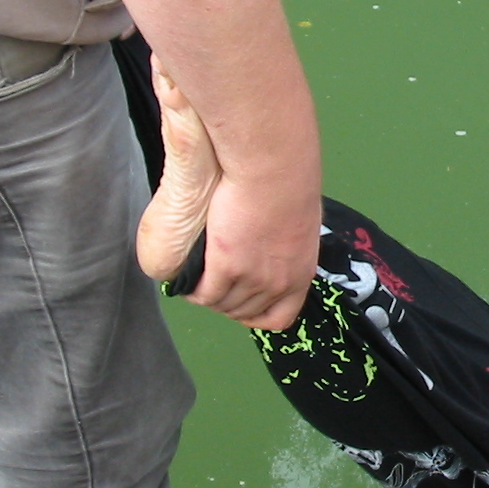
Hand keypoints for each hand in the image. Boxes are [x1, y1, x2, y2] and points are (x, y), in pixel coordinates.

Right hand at [194, 171, 318, 329]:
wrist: (274, 170)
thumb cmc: (288, 184)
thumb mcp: (297, 225)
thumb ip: (284, 248)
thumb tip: (269, 250)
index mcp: (300, 274)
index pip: (280, 317)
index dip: (257, 315)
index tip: (244, 306)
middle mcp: (279, 283)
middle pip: (244, 312)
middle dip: (227, 303)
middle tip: (214, 286)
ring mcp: (254, 278)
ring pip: (221, 305)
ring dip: (206, 296)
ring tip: (197, 281)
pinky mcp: (228, 267)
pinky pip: (204, 293)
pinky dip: (192, 290)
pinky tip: (188, 279)